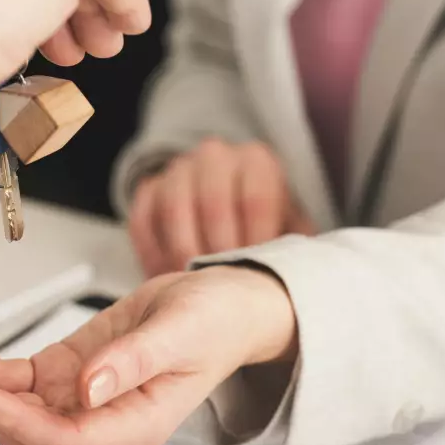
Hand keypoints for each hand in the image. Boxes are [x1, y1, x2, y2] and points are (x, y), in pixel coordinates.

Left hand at [0, 266, 295, 444]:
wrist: (217, 305)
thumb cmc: (211, 322)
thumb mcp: (180, 334)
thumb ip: (134, 362)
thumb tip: (87, 391)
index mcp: (133, 426)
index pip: (63, 439)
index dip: (14, 419)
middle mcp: (98, 421)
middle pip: (23, 427)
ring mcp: (77, 399)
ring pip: (9, 405)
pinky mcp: (63, 372)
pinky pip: (14, 376)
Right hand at [129, 138, 314, 277]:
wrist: (228, 200)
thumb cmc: (264, 224)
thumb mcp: (288, 228)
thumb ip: (295, 247)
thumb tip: (301, 277)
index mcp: (257, 161)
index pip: (256, 199)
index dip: (253, 243)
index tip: (252, 278)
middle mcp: (216, 156)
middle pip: (213, 203)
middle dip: (217, 253)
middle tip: (221, 288)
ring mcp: (179, 169)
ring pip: (174, 209)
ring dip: (182, 253)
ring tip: (193, 285)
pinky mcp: (149, 188)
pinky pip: (142, 219)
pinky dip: (151, 253)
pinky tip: (164, 277)